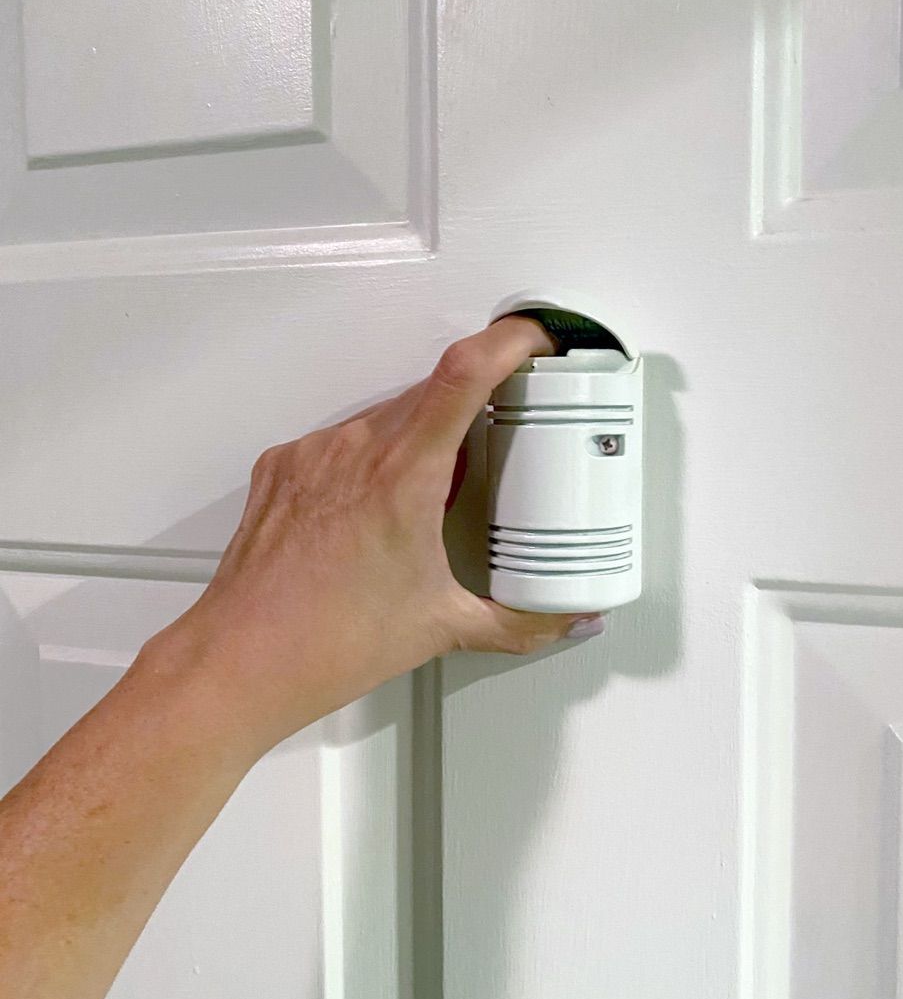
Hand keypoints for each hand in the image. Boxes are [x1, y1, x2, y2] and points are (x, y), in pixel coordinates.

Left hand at [146, 317, 600, 755]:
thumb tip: (564, 619)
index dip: (507, 339)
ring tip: (429, 496)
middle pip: (432, 391)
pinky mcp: (283, 465)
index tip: (535, 338)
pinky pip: (342, 440)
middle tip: (497, 437)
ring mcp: (314, 452)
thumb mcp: (442, 627)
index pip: (464, 372)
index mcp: (403, 475)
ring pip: (386, 415)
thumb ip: (520, 622)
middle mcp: (355, 448)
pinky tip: (372, 510)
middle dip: (473, 405)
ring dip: (420, 437)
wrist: (243, 660)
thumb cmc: (326, 642)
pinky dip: (370, 460)